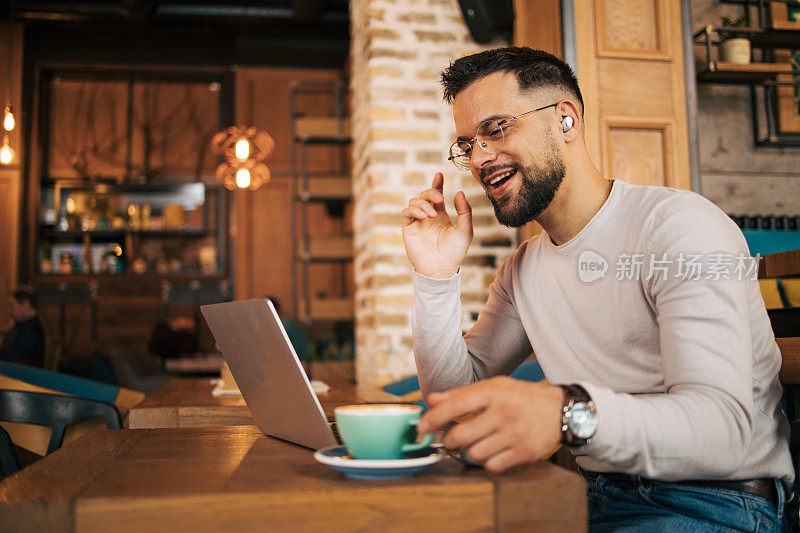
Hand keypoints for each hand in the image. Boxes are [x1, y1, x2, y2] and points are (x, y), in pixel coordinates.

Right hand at [401, 172, 472, 277]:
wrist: (442, 268)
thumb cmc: (455, 252)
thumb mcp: (466, 230)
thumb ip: (464, 211)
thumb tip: (459, 192)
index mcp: (440, 216)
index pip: (436, 195)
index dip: (437, 184)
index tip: (440, 175)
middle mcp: (428, 217)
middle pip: (424, 195)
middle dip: (431, 192)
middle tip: (440, 199)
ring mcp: (417, 222)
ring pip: (414, 202)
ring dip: (423, 203)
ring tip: (432, 214)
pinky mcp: (408, 229)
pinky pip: (406, 213)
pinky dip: (414, 210)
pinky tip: (424, 216)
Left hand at [418, 377, 563, 472]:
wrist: (560, 410)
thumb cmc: (521, 397)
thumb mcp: (495, 387)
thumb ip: (462, 393)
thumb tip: (432, 400)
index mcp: (493, 392)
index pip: (455, 405)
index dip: (433, 418)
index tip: (420, 428)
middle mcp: (503, 413)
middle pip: (461, 436)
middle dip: (450, 441)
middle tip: (451, 439)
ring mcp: (513, 434)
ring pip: (474, 454)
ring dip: (470, 452)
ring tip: (479, 442)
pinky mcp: (523, 453)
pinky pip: (492, 466)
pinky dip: (488, 462)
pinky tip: (494, 451)